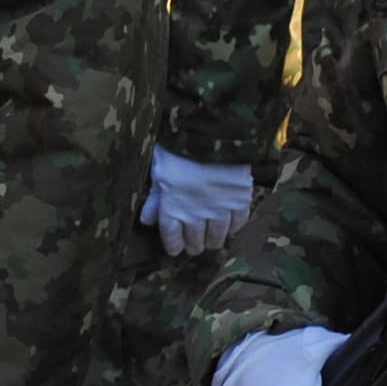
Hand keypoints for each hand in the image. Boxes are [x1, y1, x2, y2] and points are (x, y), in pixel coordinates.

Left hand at [141, 148, 256, 257]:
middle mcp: (195, 215)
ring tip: (213, 240)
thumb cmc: (178, 150)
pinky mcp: (240, 202)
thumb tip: (146, 220)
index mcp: (172, 208)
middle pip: (195, 242)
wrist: (212, 136)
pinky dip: (234, 227)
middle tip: (195, 244)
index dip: (174, 246)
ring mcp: (219, 210)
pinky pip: (238, 223)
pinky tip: (230, 226)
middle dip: (194, 245)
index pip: (172, 238)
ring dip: (213, 240)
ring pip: (217, 237)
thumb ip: (155, 199)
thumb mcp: (160, 171)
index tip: (176, 249)